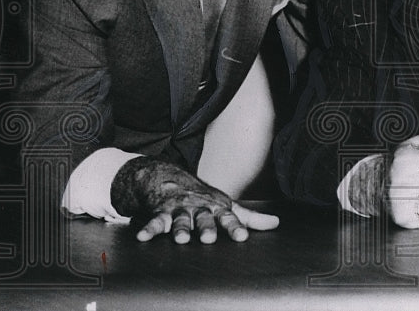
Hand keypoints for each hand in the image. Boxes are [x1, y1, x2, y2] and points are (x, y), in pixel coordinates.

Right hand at [111, 156, 278, 243]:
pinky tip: (143, 237)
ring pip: (180, 220)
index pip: (228, 218)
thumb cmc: (203, 198)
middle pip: (203, 219)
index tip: (242, 237)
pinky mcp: (161, 213)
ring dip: (179, 229)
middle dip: (205, 227)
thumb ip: (249, 218)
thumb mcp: (226, 205)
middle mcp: (199, 208)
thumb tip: (276, 223)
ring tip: (180, 239)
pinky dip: (148, 229)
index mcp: (216, 207)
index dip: (235, 227)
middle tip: (208, 237)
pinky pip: (154, 222)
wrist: (170, 179)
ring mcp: (180, 209)